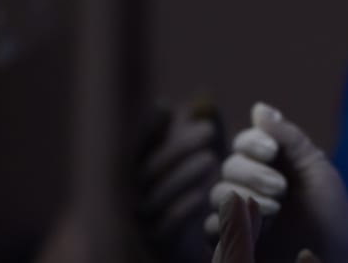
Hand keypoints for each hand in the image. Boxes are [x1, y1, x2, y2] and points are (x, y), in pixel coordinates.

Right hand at [136, 100, 226, 262]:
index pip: (138, 149)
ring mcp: (144, 226)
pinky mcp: (158, 248)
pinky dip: (181, 210)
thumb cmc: (201, 203)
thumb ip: (202, 136)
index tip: (166, 106)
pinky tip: (203, 195)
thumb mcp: (203, 166)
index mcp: (140, 180)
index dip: (149, 127)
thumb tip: (204, 101)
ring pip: (156, 198)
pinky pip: (165, 229)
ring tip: (212, 159)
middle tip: (208, 131)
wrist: (199, 257)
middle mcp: (135, 201)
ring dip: (183, 176)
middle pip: (149, 170)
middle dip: (177, 148)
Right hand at [205, 103, 347, 262]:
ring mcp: (243, 217)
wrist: (341, 262)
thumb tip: (258, 107)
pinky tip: (257, 229)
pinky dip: (229, 223)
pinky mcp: (233, 244)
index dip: (253, 142)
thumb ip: (289, 139)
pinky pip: (210, 228)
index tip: (273, 152)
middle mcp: (254, 188)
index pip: (246, 143)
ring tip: (275, 210)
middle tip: (281, 189)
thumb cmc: (334, 219)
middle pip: (229, 166)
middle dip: (252, 173)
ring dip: (245, 197)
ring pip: (218, 194)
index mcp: (274, 167)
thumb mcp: (317, 171)